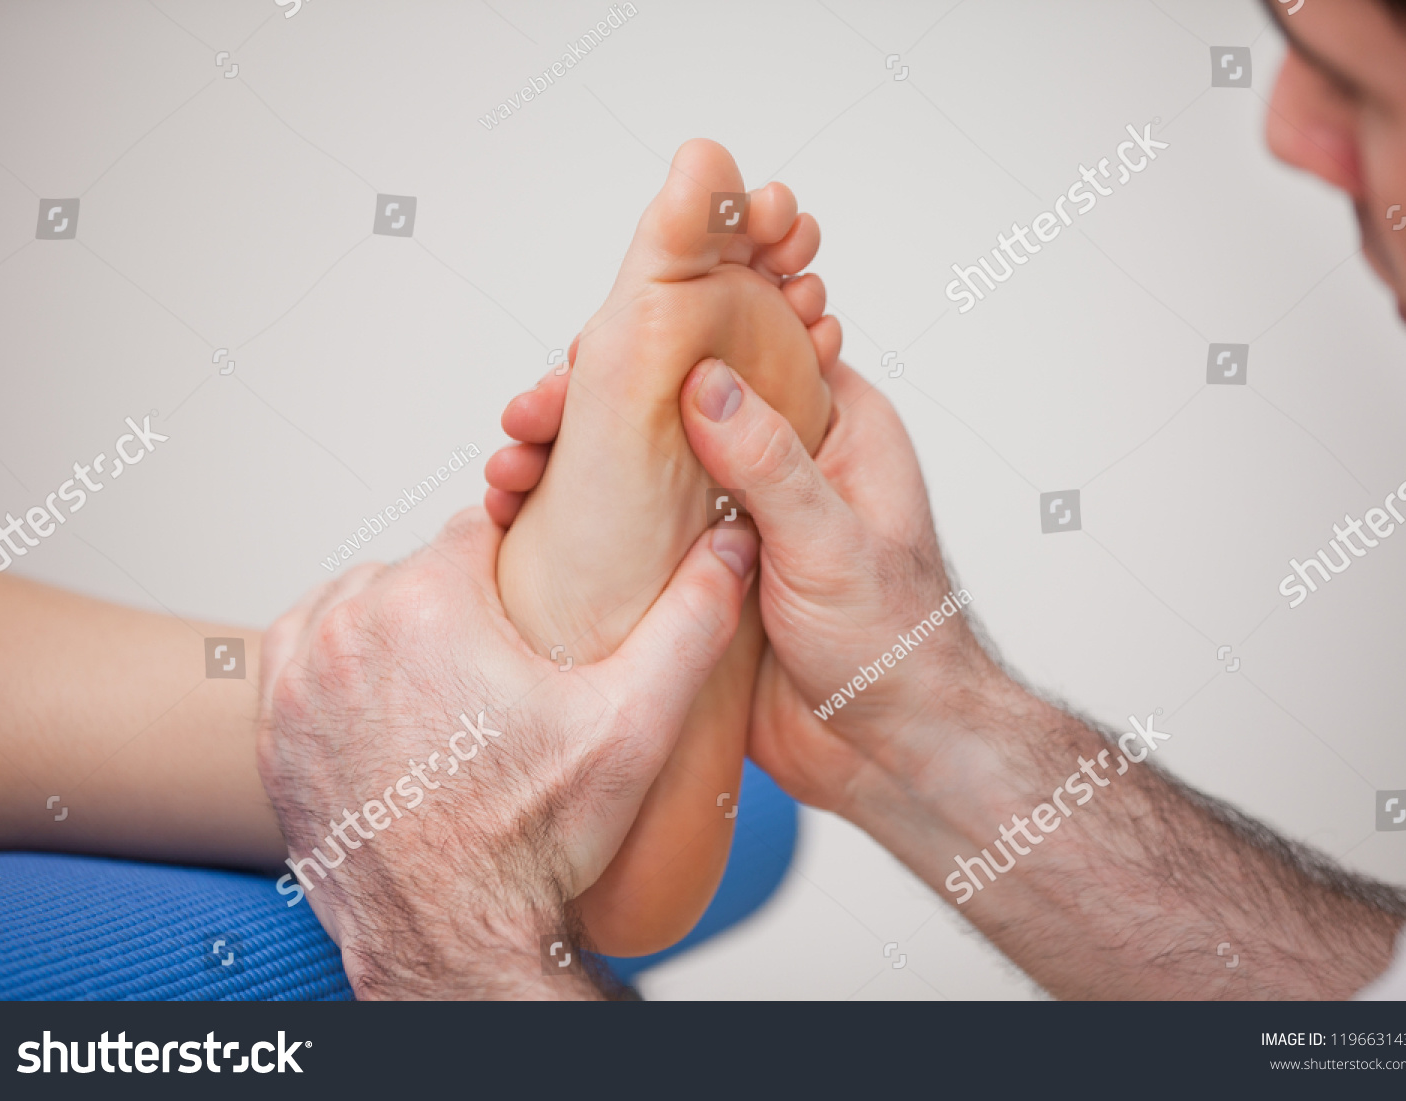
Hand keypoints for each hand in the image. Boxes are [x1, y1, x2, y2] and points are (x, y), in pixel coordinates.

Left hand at [256, 506, 756, 998]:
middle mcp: (347, 629)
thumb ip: (689, 621)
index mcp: (426, 604)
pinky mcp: (274, 728)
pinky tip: (385, 688)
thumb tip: (731, 546)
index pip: (476, 528)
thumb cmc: (530, 842)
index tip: (538, 591)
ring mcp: (299, 681)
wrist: (451, 940)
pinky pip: (300, 649)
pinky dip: (336, 655)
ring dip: (395, 620)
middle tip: (505, 656)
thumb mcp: (633, 725)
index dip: (517, 555)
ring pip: (355, 603)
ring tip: (450, 673)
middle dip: (460, 598)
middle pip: (416, 569)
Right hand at [484, 356, 996, 817]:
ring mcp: (729, 516)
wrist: (887, 752)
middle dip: (590, 401)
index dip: (664, 338)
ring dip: (569, 458)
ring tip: (508, 467)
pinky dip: (574, 518)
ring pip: (638, 464)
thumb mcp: (835, 542)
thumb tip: (703, 381)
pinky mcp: (694, 571)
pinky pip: (627, 530)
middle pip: (669, 402)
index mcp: (833, 427)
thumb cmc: (897, 646)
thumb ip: (771, 463)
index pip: (740, 349)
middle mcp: (776, 460)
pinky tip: (519, 517)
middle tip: (531, 412)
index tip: (595, 346)